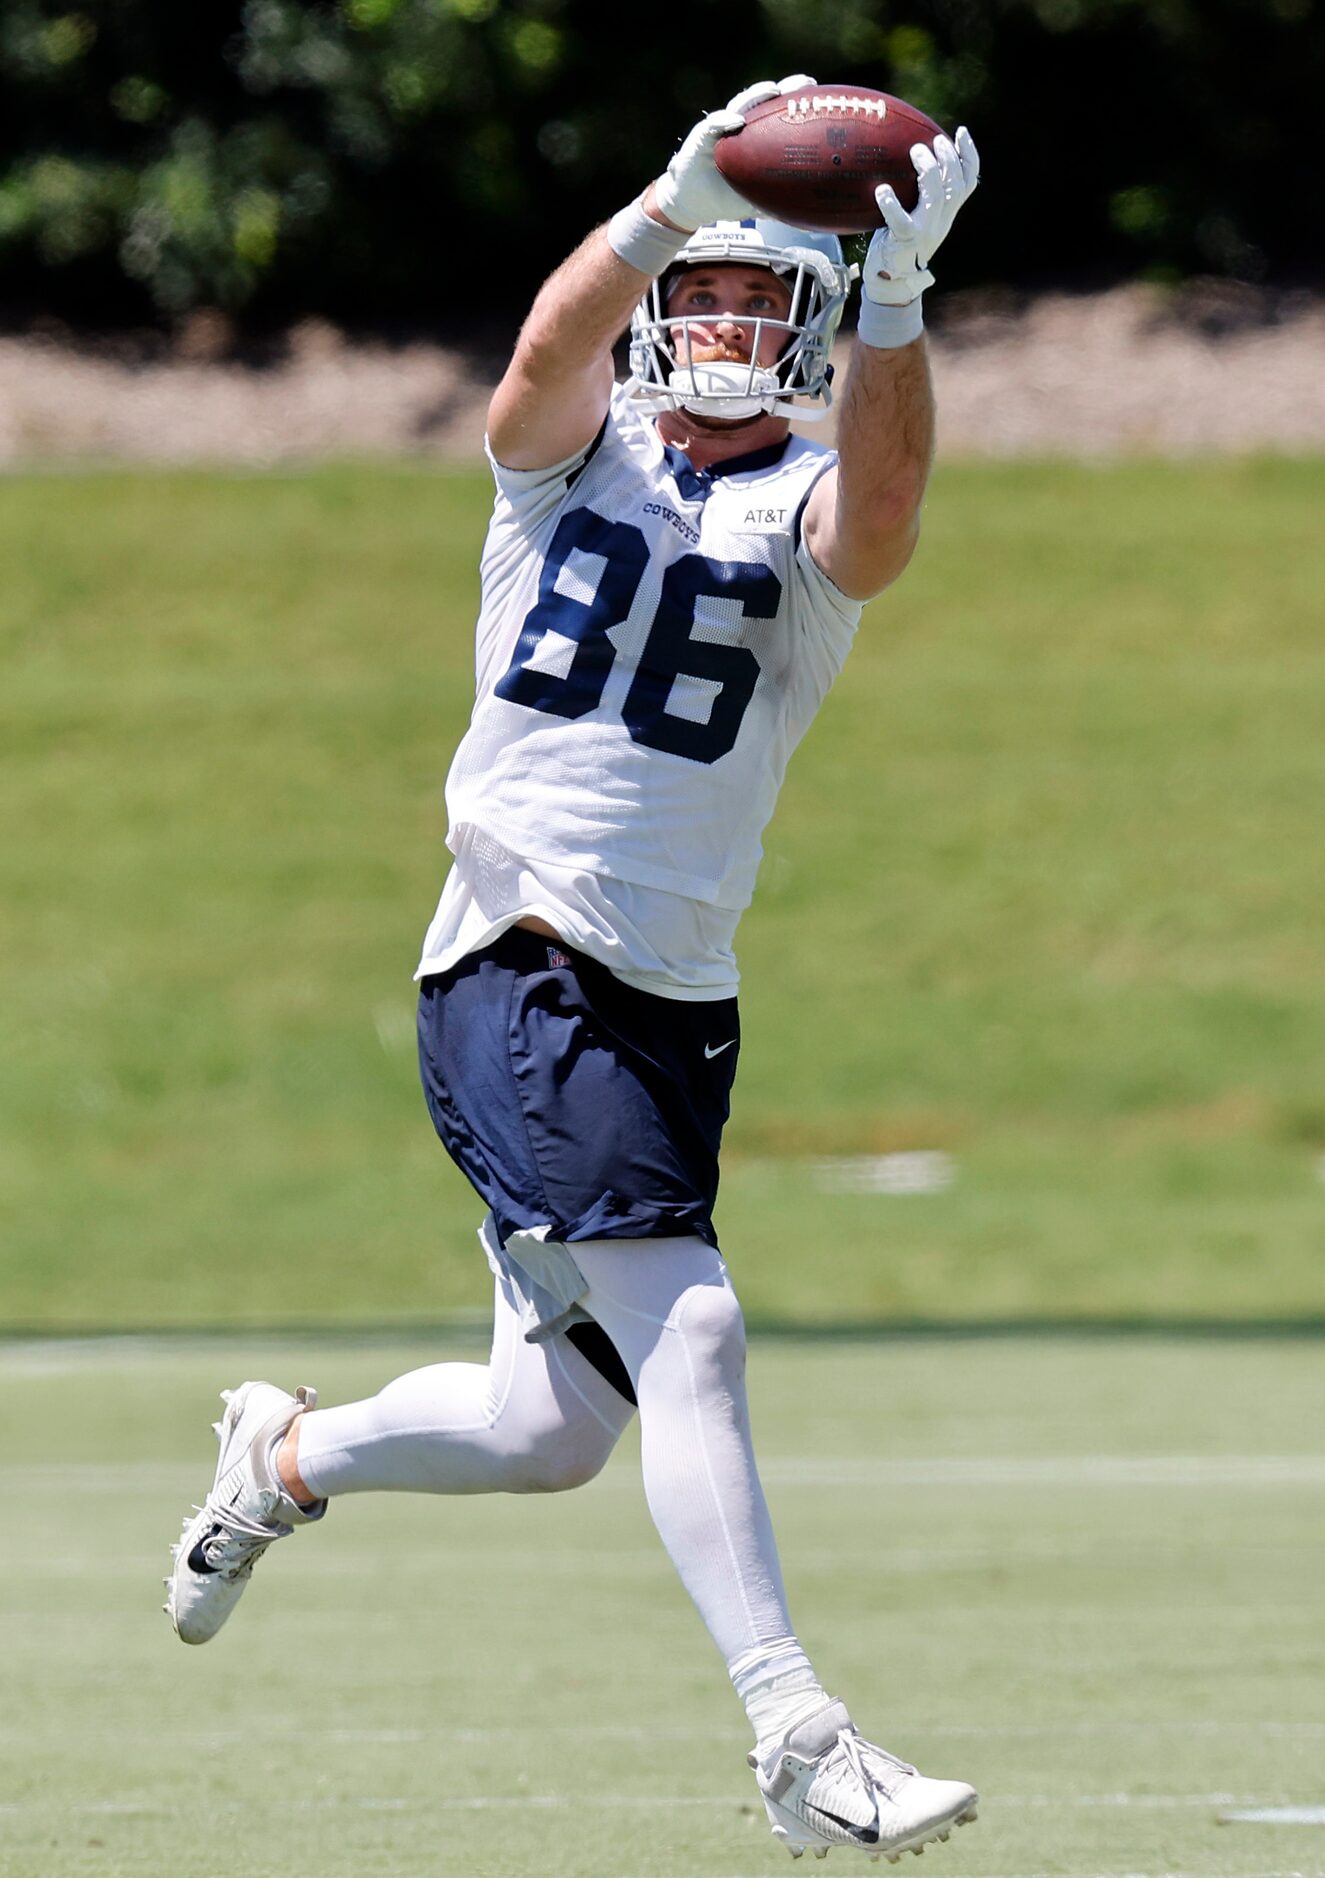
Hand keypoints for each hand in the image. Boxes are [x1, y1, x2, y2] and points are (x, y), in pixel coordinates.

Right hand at [653, 74, 815, 231]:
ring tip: (773, 90)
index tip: (820, 98)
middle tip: (806, 82)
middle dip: (786, 88)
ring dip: (757, 94)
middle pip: (766, 101)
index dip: (798, 105)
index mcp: (756, 138)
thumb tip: (806, 214)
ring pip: (741, 104)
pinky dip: (724, 120)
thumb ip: (777, 200)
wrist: (692, 203)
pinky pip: (714, 124)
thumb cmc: (724, 198)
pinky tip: (736, 121)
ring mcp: (722, 127)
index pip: (779, 116)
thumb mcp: (755, 201)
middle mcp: (742, 126)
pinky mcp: (702, 135)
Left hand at [862, 126, 979, 306]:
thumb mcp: (914, 218)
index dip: (969, 156)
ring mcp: (925, 232)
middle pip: (955, 185)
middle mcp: (941, 222)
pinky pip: (900, 219)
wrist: (891, 283)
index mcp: (946, 214)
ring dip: (928, 170)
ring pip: (936, 196)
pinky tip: (881, 190)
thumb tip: (899, 160)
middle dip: (948, 158)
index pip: (968, 182)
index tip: (960, 132)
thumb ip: (916, 196)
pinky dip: (890, 203)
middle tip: (933, 141)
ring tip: (915, 151)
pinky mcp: (905, 242)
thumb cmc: (897, 245)